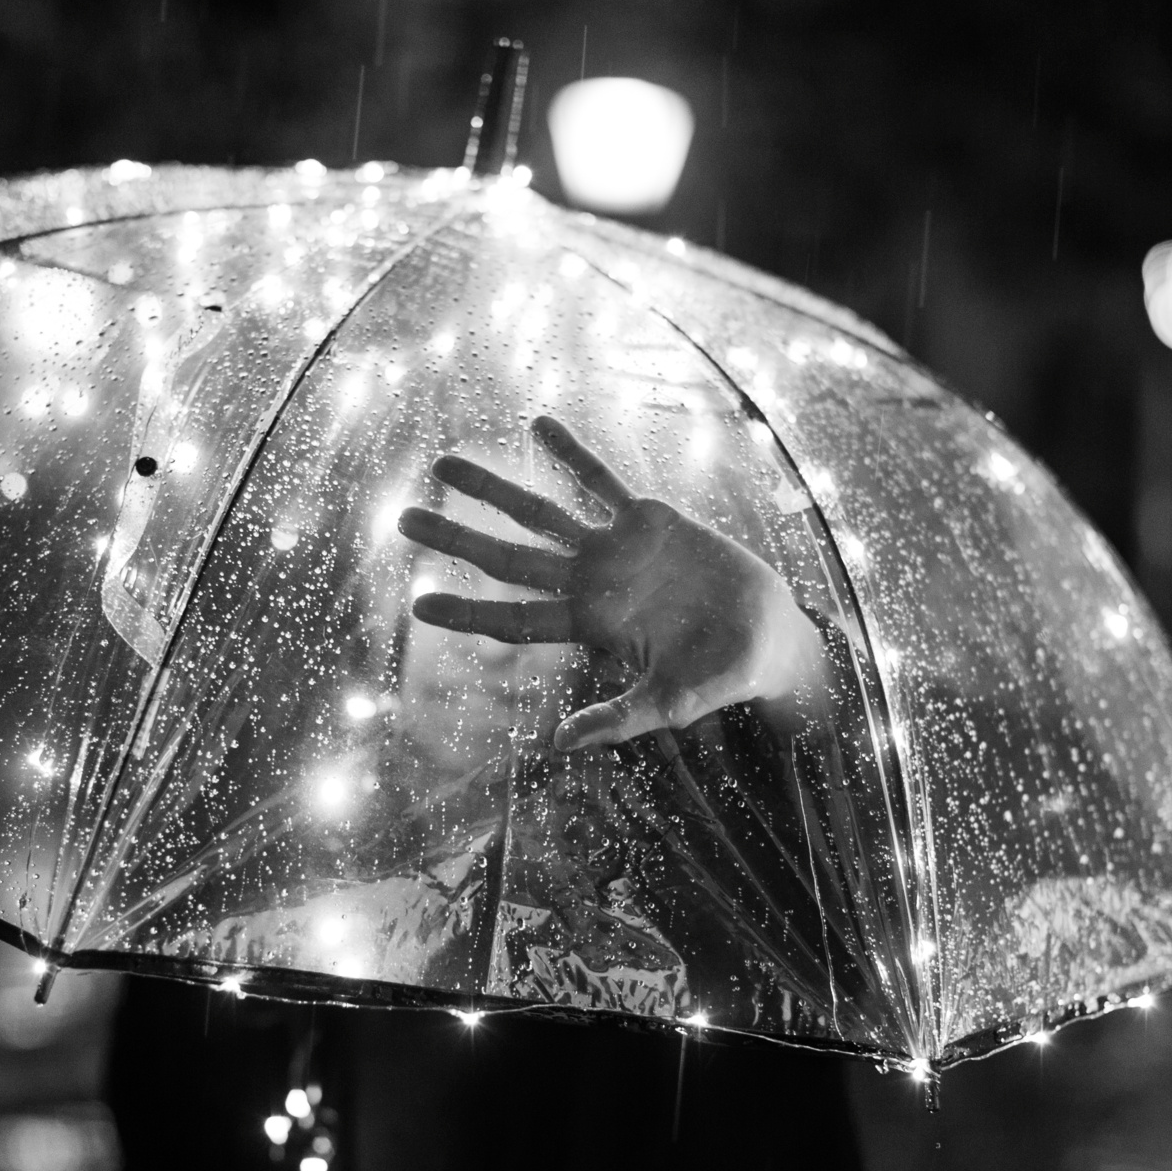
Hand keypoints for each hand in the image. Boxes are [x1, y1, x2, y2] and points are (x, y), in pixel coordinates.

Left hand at [400, 416, 830, 750]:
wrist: (767, 638)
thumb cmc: (717, 679)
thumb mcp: (667, 705)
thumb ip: (614, 720)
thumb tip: (556, 745)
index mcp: (588, 628)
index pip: (515, 619)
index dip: (467, 611)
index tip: (417, 604)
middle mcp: (590, 583)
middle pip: (509, 557)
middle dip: (457, 538)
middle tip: (403, 519)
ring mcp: (615, 548)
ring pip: (541, 512)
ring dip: (493, 489)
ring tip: (444, 465)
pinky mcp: (650, 519)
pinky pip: (602, 479)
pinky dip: (572, 453)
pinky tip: (538, 426)